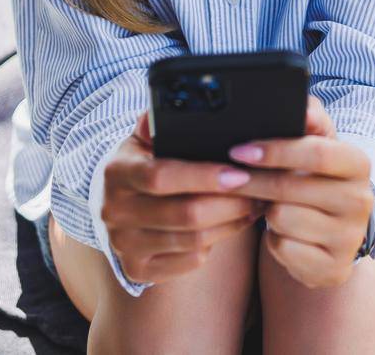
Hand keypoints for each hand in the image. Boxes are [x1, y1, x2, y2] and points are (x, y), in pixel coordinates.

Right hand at [98, 109, 262, 285]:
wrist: (114, 205)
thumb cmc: (142, 163)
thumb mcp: (143, 139)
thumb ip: (159, 122)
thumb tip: (175, 104)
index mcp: (116, 172)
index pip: (162, 176)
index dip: (204, 177)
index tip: (240, 173)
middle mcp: (114, 212)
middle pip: (184, 214)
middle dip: (231, 203)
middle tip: (261, 190)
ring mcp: (124, 245)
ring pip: (193, 241)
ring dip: (232, 224)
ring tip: (254, 205)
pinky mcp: (138, 270)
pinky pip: (190, 261)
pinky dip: (216, 244)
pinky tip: (230, 225)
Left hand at [228, 94, 374, 288]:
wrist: (334, 232)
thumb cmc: (316, 178)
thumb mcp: (317, 144)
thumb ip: (309, 117)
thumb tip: (301, 105)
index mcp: (359, 164)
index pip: (317, 152)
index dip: (275, 150)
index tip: (240, 150)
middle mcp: (361, 201)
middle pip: (291, 187)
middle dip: (253, 181)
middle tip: (227, 176)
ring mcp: (349, 238)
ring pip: (283, 219)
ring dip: (265, 212)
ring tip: (267, 205)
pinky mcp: (334, 269)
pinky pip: (285, 250)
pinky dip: (274, 241)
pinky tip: (280, 233)